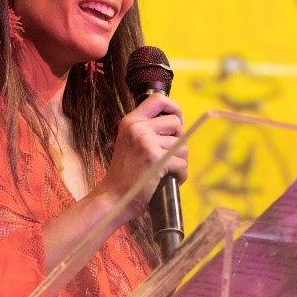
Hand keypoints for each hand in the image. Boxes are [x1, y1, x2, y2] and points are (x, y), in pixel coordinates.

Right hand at [98, 92, 186, 220]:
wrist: (114, 197)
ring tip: (166, 172)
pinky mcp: (156, 159)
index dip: (174, 108)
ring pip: (182, 146)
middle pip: (177, 124)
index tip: (178, 121)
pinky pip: (182, 163)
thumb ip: (147, 130)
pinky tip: (168, 180)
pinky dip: (180, 175)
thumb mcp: (130, 143)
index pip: (157, 99)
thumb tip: (177, 122)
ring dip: (179, 162)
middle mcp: (137, 128)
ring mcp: (146, 142)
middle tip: (169, 157)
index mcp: (130, 121)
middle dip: (179, 142)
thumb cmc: (126, 174)